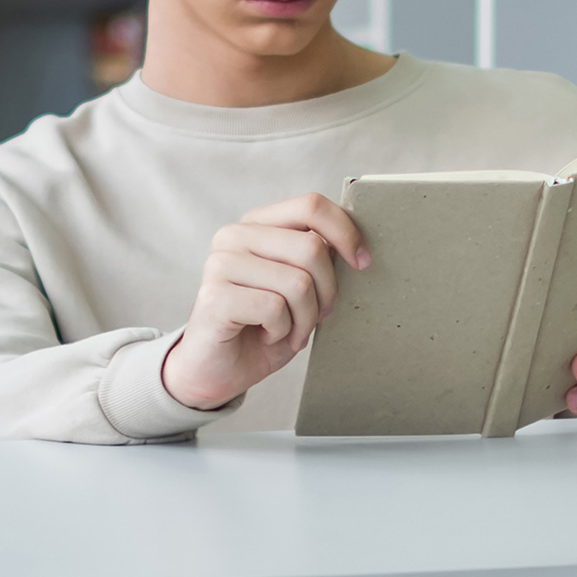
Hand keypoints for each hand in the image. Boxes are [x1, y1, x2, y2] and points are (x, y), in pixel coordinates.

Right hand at [162, 193, 369, 410]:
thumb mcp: (300, 287)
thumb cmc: (263, 327)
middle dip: (328, 291)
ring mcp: (220, 264)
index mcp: (257, 224)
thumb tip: (355, 246)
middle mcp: (234, 235)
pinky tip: (267, 335)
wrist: (219, 370)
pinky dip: (283, 331)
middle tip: (318, 316)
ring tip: (291, 330)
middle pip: (312, 247)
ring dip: (306, 318)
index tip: (362, 262)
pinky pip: (274, 308)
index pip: (310, 206)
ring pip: (298, 282)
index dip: (345, 232)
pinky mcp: (213, 296)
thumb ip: (318, 259)